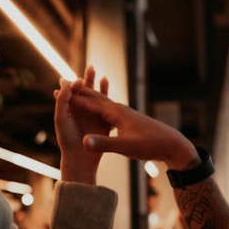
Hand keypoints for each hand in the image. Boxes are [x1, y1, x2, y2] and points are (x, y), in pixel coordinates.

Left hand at [55, 65, 109, 182]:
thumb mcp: (61, 119)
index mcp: (69, 110)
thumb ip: (62, 101)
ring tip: (102, 75)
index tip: (77, 79)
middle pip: (84, 92)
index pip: (71, 92)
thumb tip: (67, 83)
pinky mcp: (103, 123)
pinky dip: (108, 98)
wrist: (80, 160)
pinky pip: (107, 108)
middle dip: (87, 80)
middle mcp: (81, 112)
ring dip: (98, 86)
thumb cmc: (68, 140)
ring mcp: (92, 117)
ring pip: (96, 98)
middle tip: (90, 67)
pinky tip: (114, 94)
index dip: (74, 84)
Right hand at [66, 81, 199, 170]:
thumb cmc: (150, 144)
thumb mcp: (125, 147)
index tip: (56, 92)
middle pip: (95, 97)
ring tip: (79, 89)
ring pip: (103, 102)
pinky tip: (101, 107)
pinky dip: (100, 106)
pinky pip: (110, 109)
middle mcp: (119, 109)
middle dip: (79, 91)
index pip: (89, 104)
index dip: (72, 99)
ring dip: (89, 96)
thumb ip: (103, 144)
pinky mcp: (129, 120)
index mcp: (116, 113)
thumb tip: (84, 142)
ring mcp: (125, 113)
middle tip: (63, 82)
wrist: (172, 144)